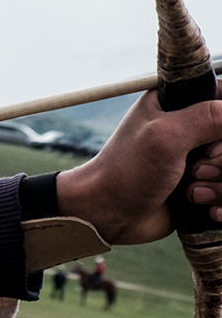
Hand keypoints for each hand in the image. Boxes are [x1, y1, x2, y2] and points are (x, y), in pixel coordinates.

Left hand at [56, 84, 221, 242]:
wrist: (107, 214)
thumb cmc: (126, 172)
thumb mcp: (166, 136)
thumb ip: (207, 117)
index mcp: (177, 103)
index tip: (209, 143)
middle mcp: (189, 128)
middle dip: (220, 161)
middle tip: (194, 169)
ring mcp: (196, 158)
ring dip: (218, 184)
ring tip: (189, 191)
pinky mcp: (199, 184)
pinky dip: (221, 201)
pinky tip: (203, 207)